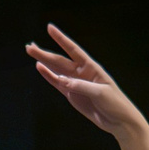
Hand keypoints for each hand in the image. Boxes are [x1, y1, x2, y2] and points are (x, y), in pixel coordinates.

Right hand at [27, 26, 146, 138]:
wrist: (119, 121)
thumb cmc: (115, 103)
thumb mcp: (100, 93)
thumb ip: (81, 86)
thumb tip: (62, 81)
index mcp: (92, 67)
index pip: (73, 50)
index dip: (61, 39)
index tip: (50, 28)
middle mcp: (82, 73)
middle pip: (60, 60)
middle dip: (44, 53)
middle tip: (29, 46)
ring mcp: (75, 84)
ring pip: (56, 70)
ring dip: (44, 62)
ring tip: (31, 52)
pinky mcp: (72, 95)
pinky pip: (57, 84)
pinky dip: (48, 76)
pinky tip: (40, 67)